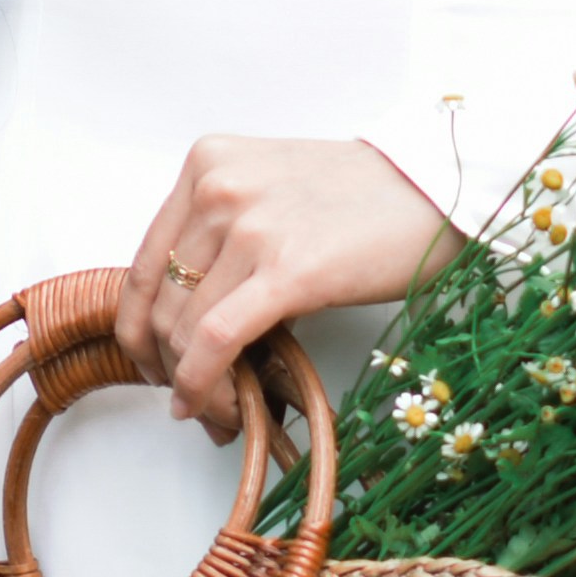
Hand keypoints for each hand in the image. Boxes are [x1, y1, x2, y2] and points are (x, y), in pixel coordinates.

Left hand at [111, 136, 459, 444]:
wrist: (437, 188)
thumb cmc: (367, 196)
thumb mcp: (274, 193)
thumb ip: (226, 237)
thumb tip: (195, 326)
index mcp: (206, 164)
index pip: (143, 262)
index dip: (138, 326)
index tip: (152, 361)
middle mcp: (217, 188)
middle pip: (158, 301)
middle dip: (164, 365)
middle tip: (187, 400)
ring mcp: (249, 226)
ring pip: (183, 327)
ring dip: (192, 386)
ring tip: (217, 412)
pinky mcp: (286, 270)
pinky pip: (217, 341)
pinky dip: (204, 384)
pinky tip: (217, 410)